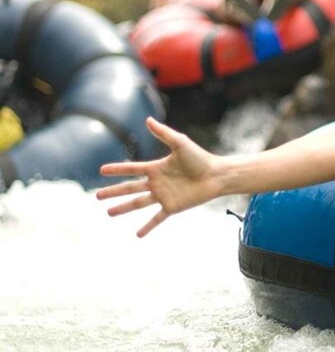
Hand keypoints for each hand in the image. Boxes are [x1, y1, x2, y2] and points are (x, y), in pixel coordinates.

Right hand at [97, 117, 222, 236]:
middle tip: (97, 196)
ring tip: (109, 213)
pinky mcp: (172, 207)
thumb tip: (148, 119)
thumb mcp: (180, 143)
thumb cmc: (200, 158)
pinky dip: (147, 227)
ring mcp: (163, 196)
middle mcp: (157, 183)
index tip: (102, 170)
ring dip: (123, 208)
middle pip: (131, 188)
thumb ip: (164, 133)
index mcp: (157, 168)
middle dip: (114, 192)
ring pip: (138, 203)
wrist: (216, 175)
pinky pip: (157, 218)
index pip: (132, 169)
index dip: (117, 170)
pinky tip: (137, 235)